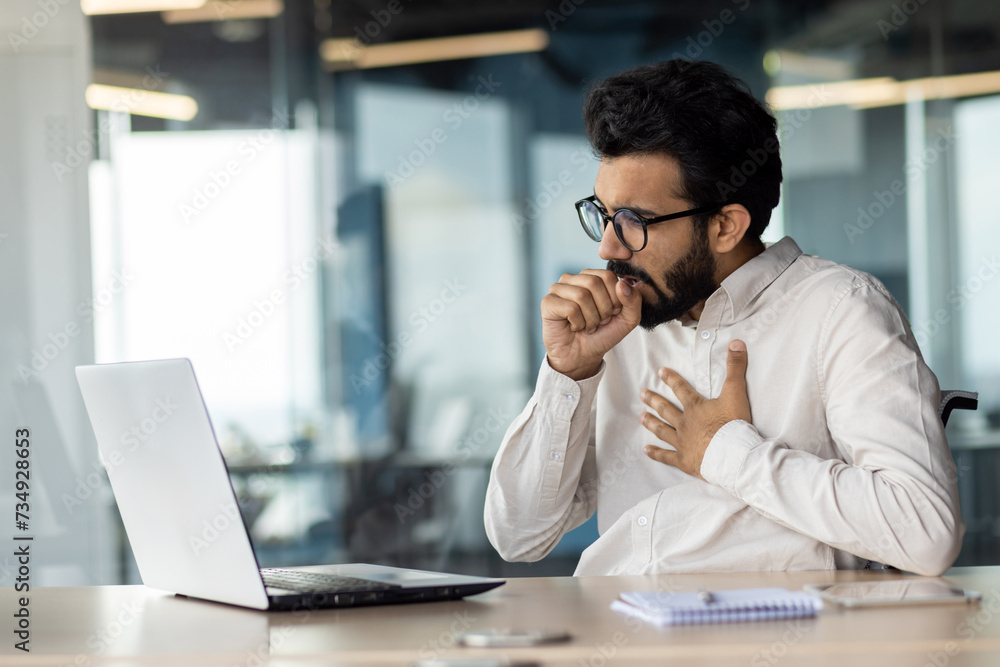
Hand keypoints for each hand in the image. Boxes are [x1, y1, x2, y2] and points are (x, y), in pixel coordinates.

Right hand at [541, 269, 641, 380]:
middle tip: (598, 322)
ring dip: (590, 319)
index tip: (610, 314)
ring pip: (581, 295)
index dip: (614, 299)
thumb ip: (633, 300)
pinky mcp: (548, 302)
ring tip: (586, 326)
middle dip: (602, 309)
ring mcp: (558, 289)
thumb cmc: (602, 334)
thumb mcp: (627, 319)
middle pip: (594, 283)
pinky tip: (573, 327)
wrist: (582, 357)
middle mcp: (573, 279)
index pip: (608, 276)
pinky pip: (570, 308)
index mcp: (592, 276)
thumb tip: (623, 283)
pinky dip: (577, 323)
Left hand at [640, 340, 751, 478]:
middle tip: (642, 394)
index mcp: (695, 407)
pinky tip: (646, 450)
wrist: (733, 455)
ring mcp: (682, 442)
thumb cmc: (734, 424)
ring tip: (641, 417)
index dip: (671, 378)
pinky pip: (666, 456)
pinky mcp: (684, 460)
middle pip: (666, 409)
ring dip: (651, 423)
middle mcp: (685, 423)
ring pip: (662, 430)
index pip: (681, 389)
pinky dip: (656, 453)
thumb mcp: (736, 392)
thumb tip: (736, 343)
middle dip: (654, 400)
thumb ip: (736, 367)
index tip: (660, 371)